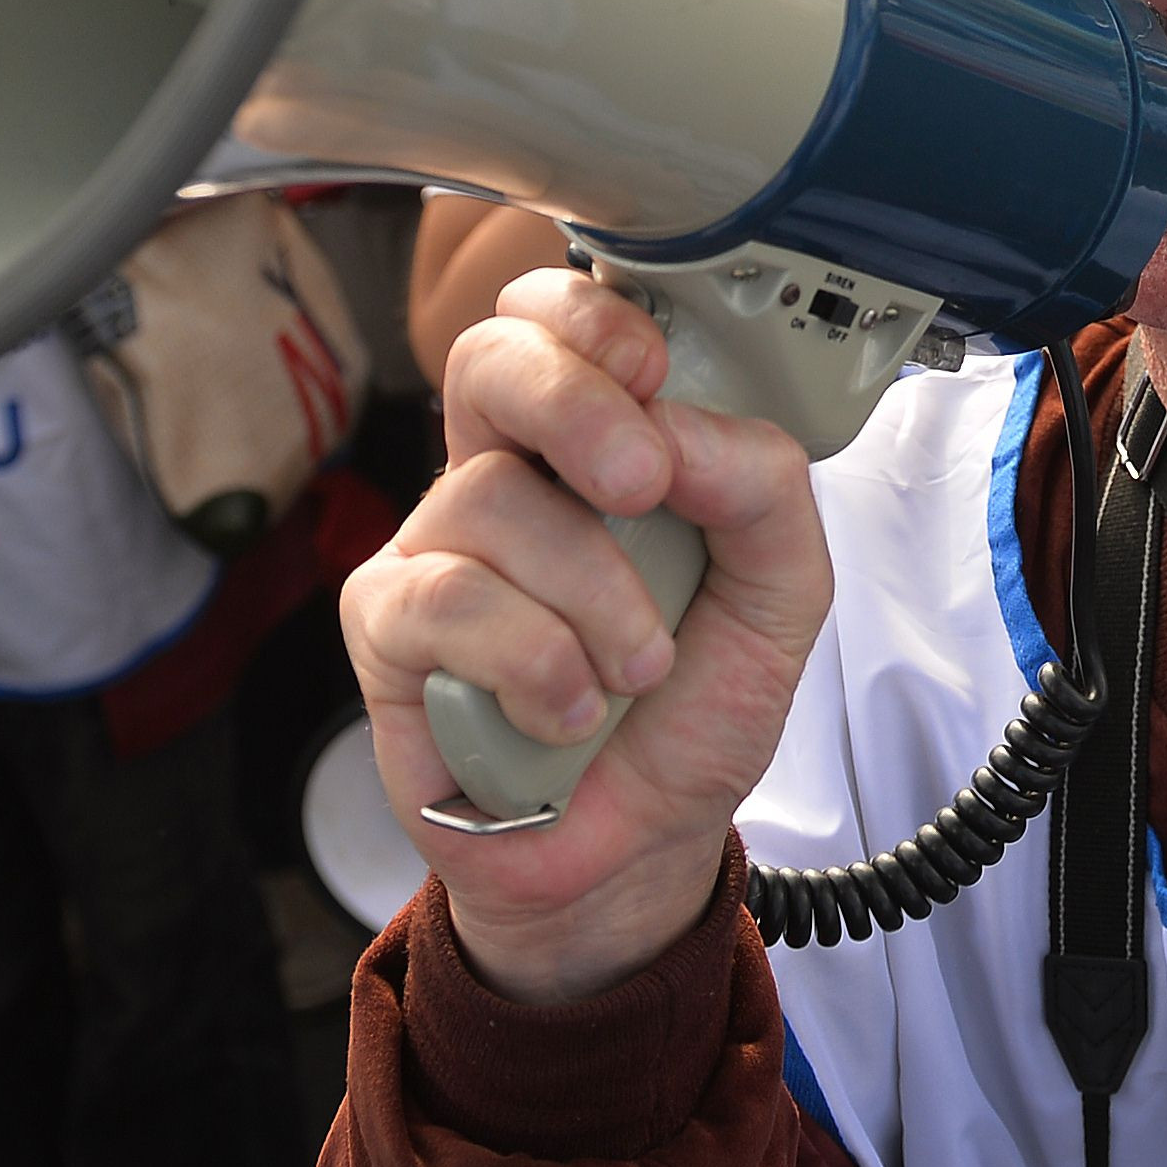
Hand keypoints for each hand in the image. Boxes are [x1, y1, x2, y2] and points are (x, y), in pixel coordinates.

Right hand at [339, 270, 833, 1004]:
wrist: (636, 848)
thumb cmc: (687, 712)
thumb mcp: (779, 595)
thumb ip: (761, 490)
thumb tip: (683, 427)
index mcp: (591, 445)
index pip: (553, 322)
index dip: (587, 319)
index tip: (652, 370)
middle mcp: (505, 477)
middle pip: (487, 360)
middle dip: (571, 401)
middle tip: (638, 481)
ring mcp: (435, 545)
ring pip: (492, 500)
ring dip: (593, 597)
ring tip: (633, 670)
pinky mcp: (388, 626)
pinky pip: (448, 599)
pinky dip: (532, 661)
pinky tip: (565, 712)